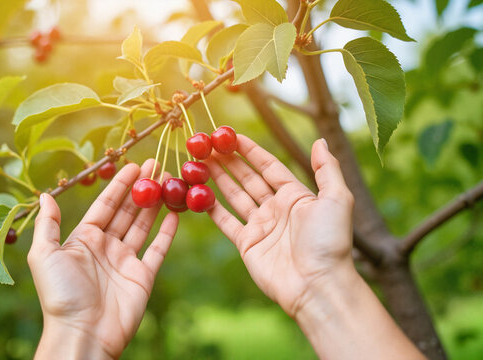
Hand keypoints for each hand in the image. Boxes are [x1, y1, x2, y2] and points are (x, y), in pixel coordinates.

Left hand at [28, 160, 177, 358]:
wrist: (82, 334)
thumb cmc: (60, 295)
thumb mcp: (45, 255)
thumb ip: (48, 225)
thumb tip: (44, 195)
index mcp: (84, 239)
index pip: (105, 205)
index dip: (119, 185)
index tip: (133, 165)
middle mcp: (106, 247)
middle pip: (127, 211)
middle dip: (141, 188)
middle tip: (156, 165)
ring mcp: (126, 261)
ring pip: (143, 226)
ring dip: (155, 204)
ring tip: (169, 182)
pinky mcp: (143, 276)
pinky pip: (157, 249)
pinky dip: (167, 232)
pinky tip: (176, 214)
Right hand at [204, 135, 353, 316]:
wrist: (318, 285)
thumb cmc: (330, 241)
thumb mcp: (337, 198)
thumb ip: (326, 168)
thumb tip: (319, 141)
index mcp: (296, 195)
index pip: (268, 166)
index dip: (249, 150)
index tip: (230, 135)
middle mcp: (277, 209)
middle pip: (247, 178)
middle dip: (228, 161)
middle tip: (207, 145)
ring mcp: (260, 226)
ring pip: (234, 196)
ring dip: (217, 178)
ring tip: (198, 162)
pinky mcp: (247, 244)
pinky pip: (226, 222)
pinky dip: (211, 208)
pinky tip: (198, 193)